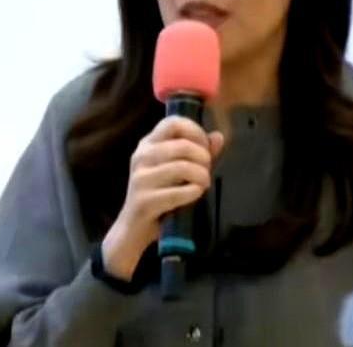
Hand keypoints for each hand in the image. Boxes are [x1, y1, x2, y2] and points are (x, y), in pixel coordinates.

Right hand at [99, 115, 225, 280]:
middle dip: (203, 158)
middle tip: (207, 171)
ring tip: (203, 184)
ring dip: (201, 176)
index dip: (195, 131)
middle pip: (182, 145)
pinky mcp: (144, 201)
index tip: (205, 147)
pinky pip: (178, 192)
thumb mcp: (178, 171)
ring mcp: (140, 179)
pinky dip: (193, 193)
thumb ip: (199, 153)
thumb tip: (218, 136)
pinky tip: (195, 195)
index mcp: (147, 144)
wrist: (134, 230)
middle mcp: (140, 157)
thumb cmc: (160, 195)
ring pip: (182, 167)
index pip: (173, 122)